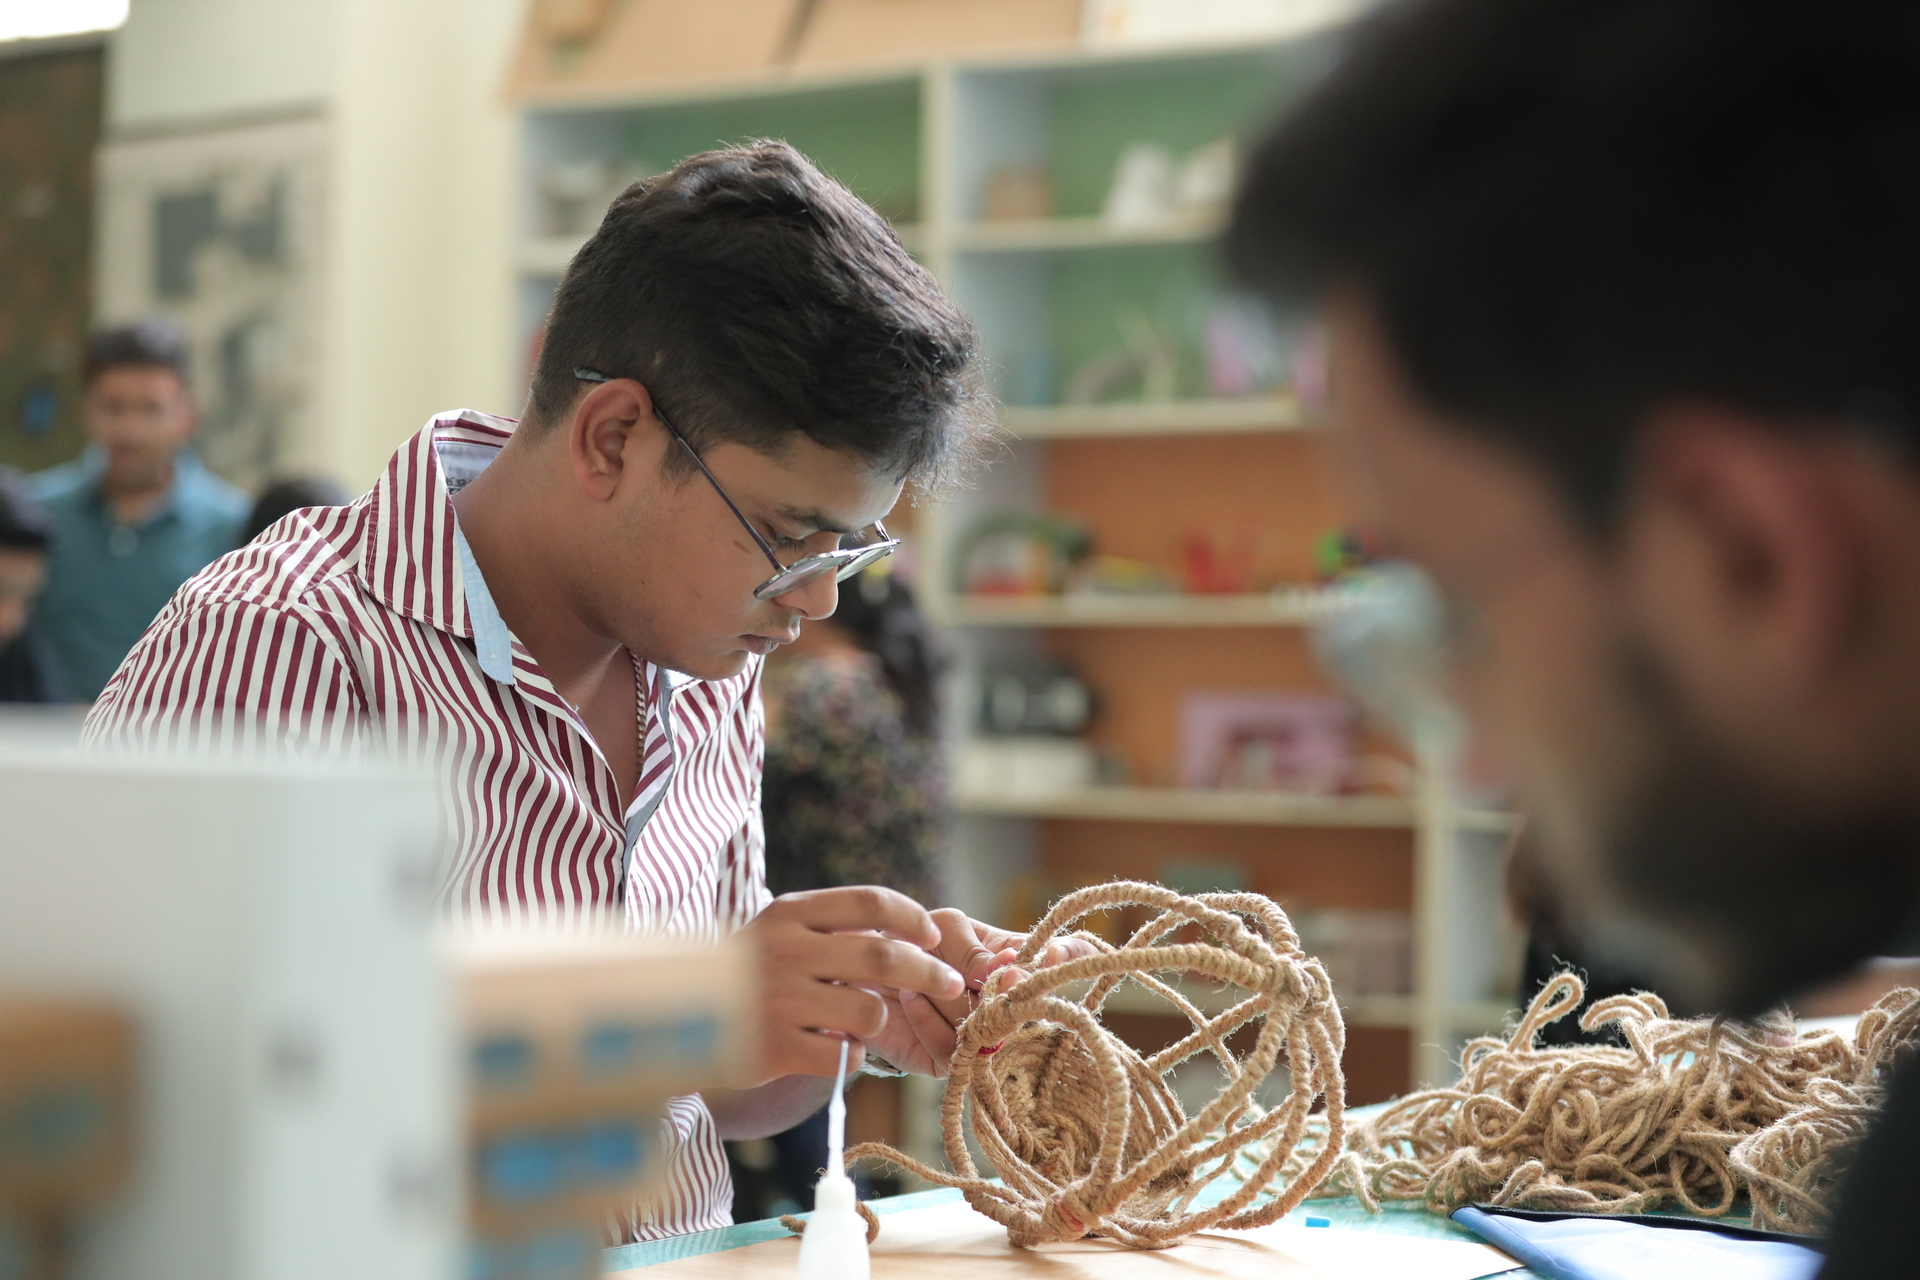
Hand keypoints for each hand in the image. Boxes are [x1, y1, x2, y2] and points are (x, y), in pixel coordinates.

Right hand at [741, 886, 963, 1082]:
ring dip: (878, 1020)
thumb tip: (912, 934)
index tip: (933, 937)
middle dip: (929, 972)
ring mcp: (778, 1001)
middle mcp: (784, 951)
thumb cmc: (747, 970)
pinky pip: (845, 1055)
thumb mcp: (780, 930)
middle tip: (950, 984)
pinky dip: (852, 1054)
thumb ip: (835, 926)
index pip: (869, 902)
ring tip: (860, 1022)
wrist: (674, 1017)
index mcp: (789, 913)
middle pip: (883, 958)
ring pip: (869, 1011)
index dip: (912, 919)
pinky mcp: (774, 1048)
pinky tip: (835, 1048)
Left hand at [866, 910, 1103, 1077]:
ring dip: (948, 997)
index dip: (1072, 956)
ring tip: (918, 976)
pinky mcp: (953, 1061)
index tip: (1051, 954)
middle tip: (970, 975)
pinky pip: (953, 1047)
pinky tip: (910, 997)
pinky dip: (926, 1018)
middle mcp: (1011, 1001)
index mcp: (1019, 960)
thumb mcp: (946, 928)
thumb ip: (976, 949)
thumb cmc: (913, 942)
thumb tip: (1009, 968)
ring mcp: (986, 1034)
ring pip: (989, 1028)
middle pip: (1029, 1005)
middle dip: (999, 990)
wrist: (863, 973)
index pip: (1071, 956)